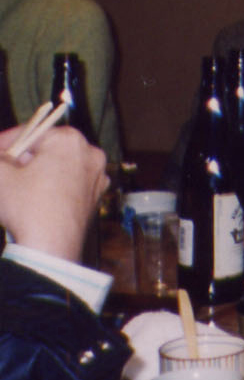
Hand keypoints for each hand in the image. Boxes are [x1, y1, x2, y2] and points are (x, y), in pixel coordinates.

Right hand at [0, 125, 108, 262]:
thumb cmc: (26, 205)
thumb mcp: (0, 174)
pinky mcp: (97, 195)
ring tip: (18, 186)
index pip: (31, 132)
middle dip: (24, 157)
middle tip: (5, 168)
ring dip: (38, 172)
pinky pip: (71, 183)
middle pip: (48, 148)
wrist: (51, 247)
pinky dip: (54, 186)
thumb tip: (2, 155)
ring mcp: (97, 175)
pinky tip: (37, 199)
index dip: (7, 141)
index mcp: (69, 139)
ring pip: (60, 166)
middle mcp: (90, 152)